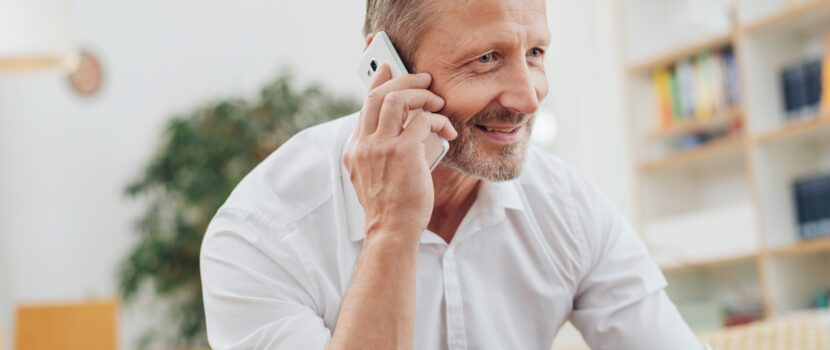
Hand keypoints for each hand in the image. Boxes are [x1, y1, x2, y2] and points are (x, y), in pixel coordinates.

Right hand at [342, 64, 456, 241]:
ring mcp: (381, 147)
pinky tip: (447, 127)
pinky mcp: (403, 152)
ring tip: (437, 100)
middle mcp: (364, 144)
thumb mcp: (373, 177)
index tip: (388, 70)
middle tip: (424, 79)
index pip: (365, 105)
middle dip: (404, 80)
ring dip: (422, 94)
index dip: (378, 83)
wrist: (391, 231)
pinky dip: (438, 119)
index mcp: (355, 149)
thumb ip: (379, 153)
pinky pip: (423, 120)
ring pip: (398, 99)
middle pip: (380, 94)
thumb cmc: (390, 209)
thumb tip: (402, 131)